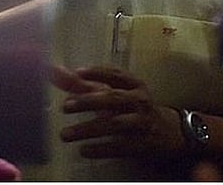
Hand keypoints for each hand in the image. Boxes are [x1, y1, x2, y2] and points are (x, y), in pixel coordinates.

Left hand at [51, 66, 184, 158]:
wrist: (168, 132)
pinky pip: (120, 146)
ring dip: (88, 129)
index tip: (76, 74)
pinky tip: (84, 150)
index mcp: (134, 85)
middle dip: (88, 102)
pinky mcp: (142, 144)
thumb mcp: (115, 93)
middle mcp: (140, 101)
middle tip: (65, 107)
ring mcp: (142, 123)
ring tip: (65, 134)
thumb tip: (55, 72)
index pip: (115, 74)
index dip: (96, 73)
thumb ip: (84, 85)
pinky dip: (101, 149)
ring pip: (114, 125)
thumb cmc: (132, 108)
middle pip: (113, 99)